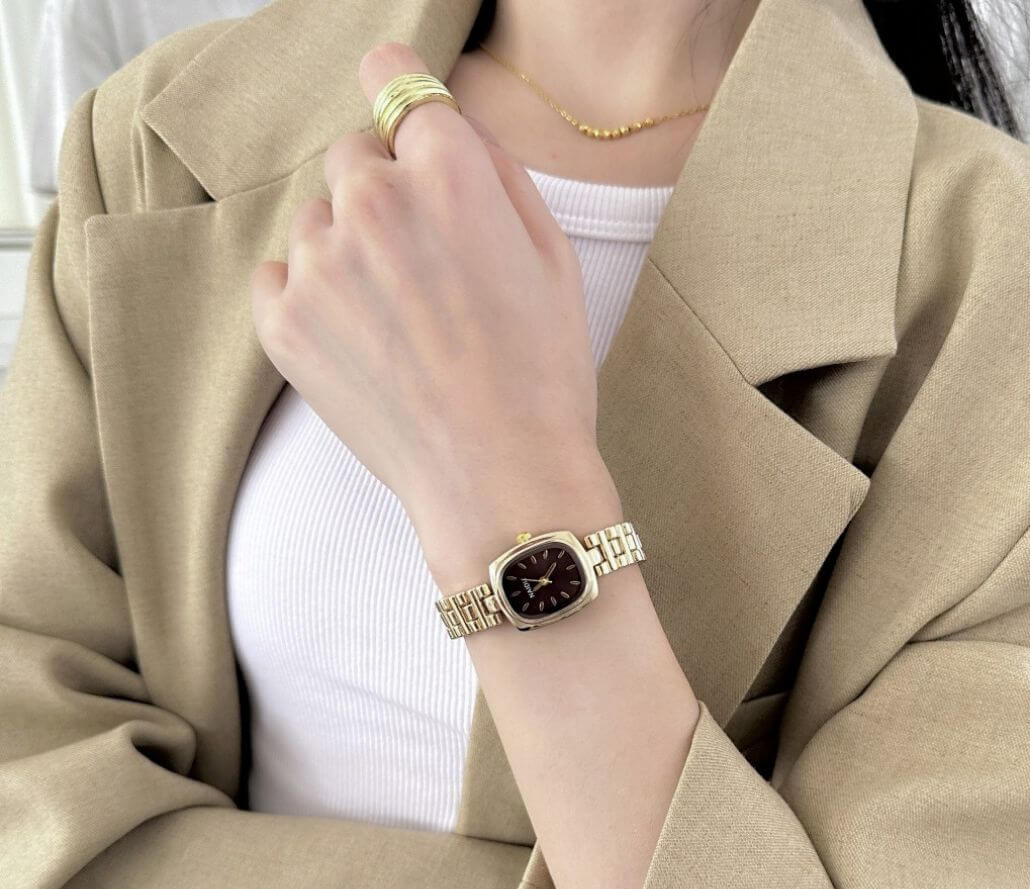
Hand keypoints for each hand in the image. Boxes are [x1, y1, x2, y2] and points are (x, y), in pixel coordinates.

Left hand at [249, 41, 602, 529]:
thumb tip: (454, 130)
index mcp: (447, 171)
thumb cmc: (541, 373)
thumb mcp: (553, 257)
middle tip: (421, 264)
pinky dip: (312, 297)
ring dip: (347, 250)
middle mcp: (373, 200)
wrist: (499, 476)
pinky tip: (361, 342)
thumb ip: (498, 171)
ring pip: (317, 220)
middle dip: (383, 191)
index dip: (400, 96)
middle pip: (352, 154)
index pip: (391, 74)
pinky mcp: (283, 321)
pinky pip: (281, 275)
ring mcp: (320, 262)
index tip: (402, 125)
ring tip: (396, 320)